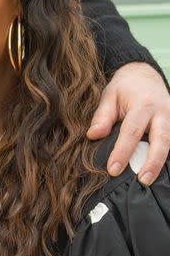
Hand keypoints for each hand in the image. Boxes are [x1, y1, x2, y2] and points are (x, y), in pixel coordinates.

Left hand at [87, 62, 169, 185]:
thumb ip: (102, 116)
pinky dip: (166, 157)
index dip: (122, 152)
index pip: (132, 132)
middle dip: (152, 162)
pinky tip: (157, 171)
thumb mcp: (110, 95)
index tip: (113, 169)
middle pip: (161, 140)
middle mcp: (162, 112)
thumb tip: (93, 136)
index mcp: (143, 104)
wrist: (145, 75)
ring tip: (149, 180)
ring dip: (161, 163)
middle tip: (142, 180)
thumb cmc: (125, 88)